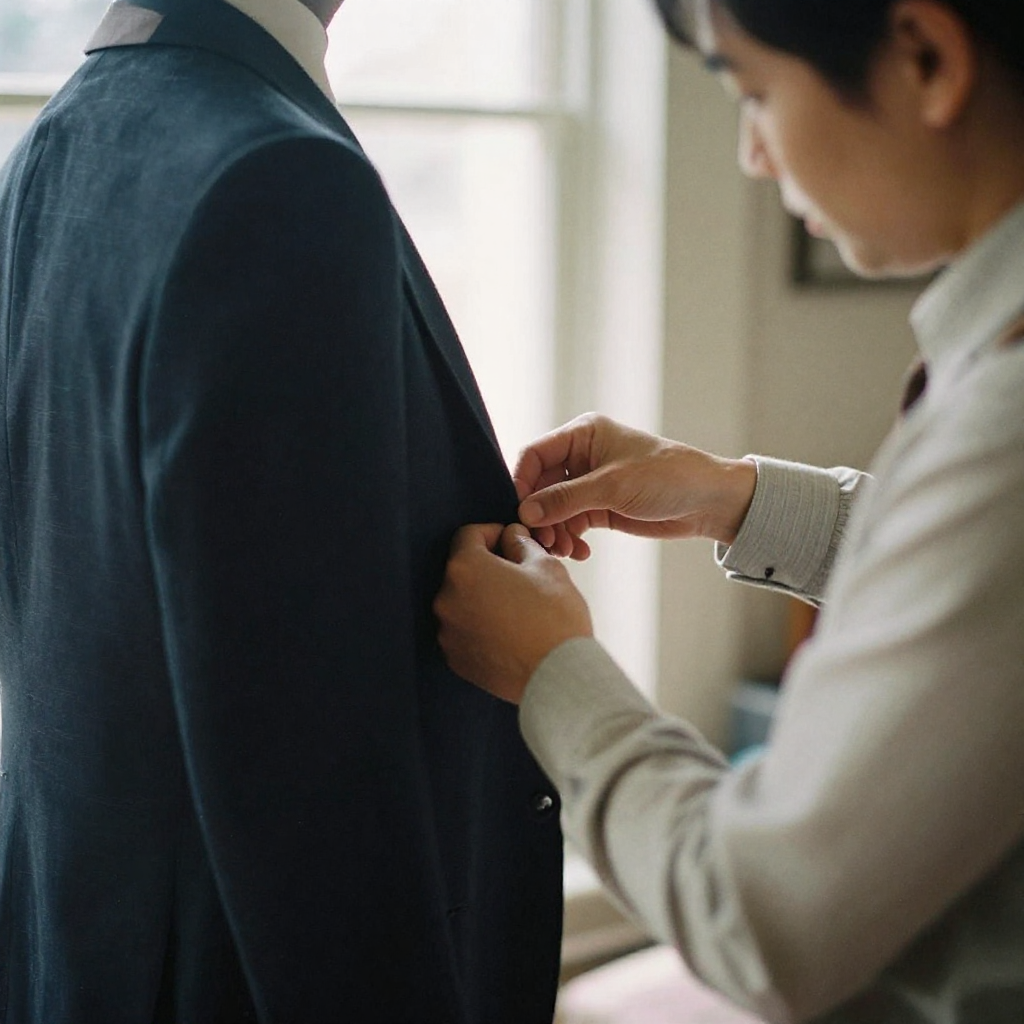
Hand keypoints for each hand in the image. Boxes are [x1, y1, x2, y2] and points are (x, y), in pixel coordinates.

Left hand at [434, 523, 592, 703]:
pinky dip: (480, 626)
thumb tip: (512, 537)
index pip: (469, 535)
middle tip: (519, 576)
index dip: (492, 532)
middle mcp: (446, 599)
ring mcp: (448, 632)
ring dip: (483, 598)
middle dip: (488, 567)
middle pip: (463, 570)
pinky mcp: (455, 659)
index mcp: (466, 569)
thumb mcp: (546, 567)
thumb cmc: (555, 618)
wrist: (560, 676)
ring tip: (516, 608)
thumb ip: (521, 545)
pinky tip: (508, 631)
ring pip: (463, 602)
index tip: (510, 541)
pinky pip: (464, 631)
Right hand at [513, 414, 756, 558]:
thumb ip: (565, 499)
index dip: (521, 483)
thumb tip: (525, 513)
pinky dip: (569, 539)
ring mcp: (589, 484)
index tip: (519, 513)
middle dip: (539, 515)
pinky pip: (570, 524)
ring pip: (553, 510)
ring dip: (553, 532)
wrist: (708, 501)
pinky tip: (580, 552)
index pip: (534, 455)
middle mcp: (581, 457)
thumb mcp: (612, 486)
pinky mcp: (599, 508)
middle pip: (539, 486)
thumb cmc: (667, 477)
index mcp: (582, 434)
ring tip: (564, 550)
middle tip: (544, 541)